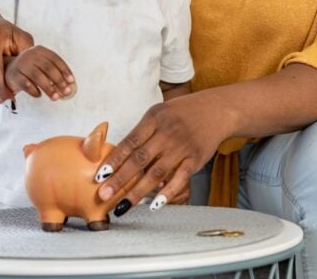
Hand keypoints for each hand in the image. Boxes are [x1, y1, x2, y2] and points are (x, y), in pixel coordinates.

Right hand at [5, 46, 74, 99]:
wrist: (9, 71)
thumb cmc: (30, 70)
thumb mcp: (42, 66)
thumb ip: (55, 72)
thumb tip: (69, 85)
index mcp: (40, 51)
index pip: (55, 59)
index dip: (65, 70)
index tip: (71, 81)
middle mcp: (30, 55)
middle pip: (48, 68)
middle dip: (59, 81)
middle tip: (66, 92)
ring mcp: (21, 64)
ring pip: (37, 76)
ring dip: (48, 88)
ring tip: (55, 97)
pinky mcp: (13, 76)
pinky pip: (26, 84)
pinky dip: (34, 91)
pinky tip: (39, 95)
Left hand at [94, 92, 230, 213]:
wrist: (216, 110)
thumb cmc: (182, 112)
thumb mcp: (159, 113)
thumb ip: (142, 132)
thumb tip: (119, 156)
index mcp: (154, 119)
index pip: (130, 142)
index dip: (114, 160)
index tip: (99, 175)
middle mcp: (167, 133)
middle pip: (139, 160)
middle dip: (119, 179)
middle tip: (104, 195)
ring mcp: (182, 147)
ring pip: (157, 173)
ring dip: (138, 191)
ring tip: (124, 206)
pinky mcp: (195, 159)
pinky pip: (180, 179)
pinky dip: (167, 193)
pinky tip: (155, 204)